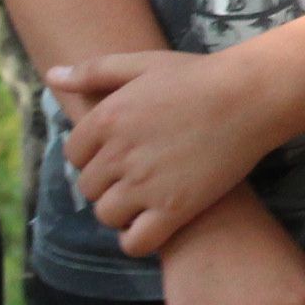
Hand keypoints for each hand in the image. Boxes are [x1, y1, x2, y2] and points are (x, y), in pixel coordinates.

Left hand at [52, 48, 289, 258]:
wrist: (252, 96)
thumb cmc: (198, 76)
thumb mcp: (142, 63)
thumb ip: (93, 71)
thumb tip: (52, 76)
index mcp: (105, 119)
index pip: (73, 155)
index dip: (93, 157)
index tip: (118, 154)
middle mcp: (118, 154)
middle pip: (88, 187)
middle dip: (106, 184)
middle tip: (135, 177)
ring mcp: (145, 184)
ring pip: (106, 215)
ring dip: (120, 211)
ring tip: (144, 199)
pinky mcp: (174, 209)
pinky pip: (135, 242)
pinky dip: (137, 240)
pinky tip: (152, 226)